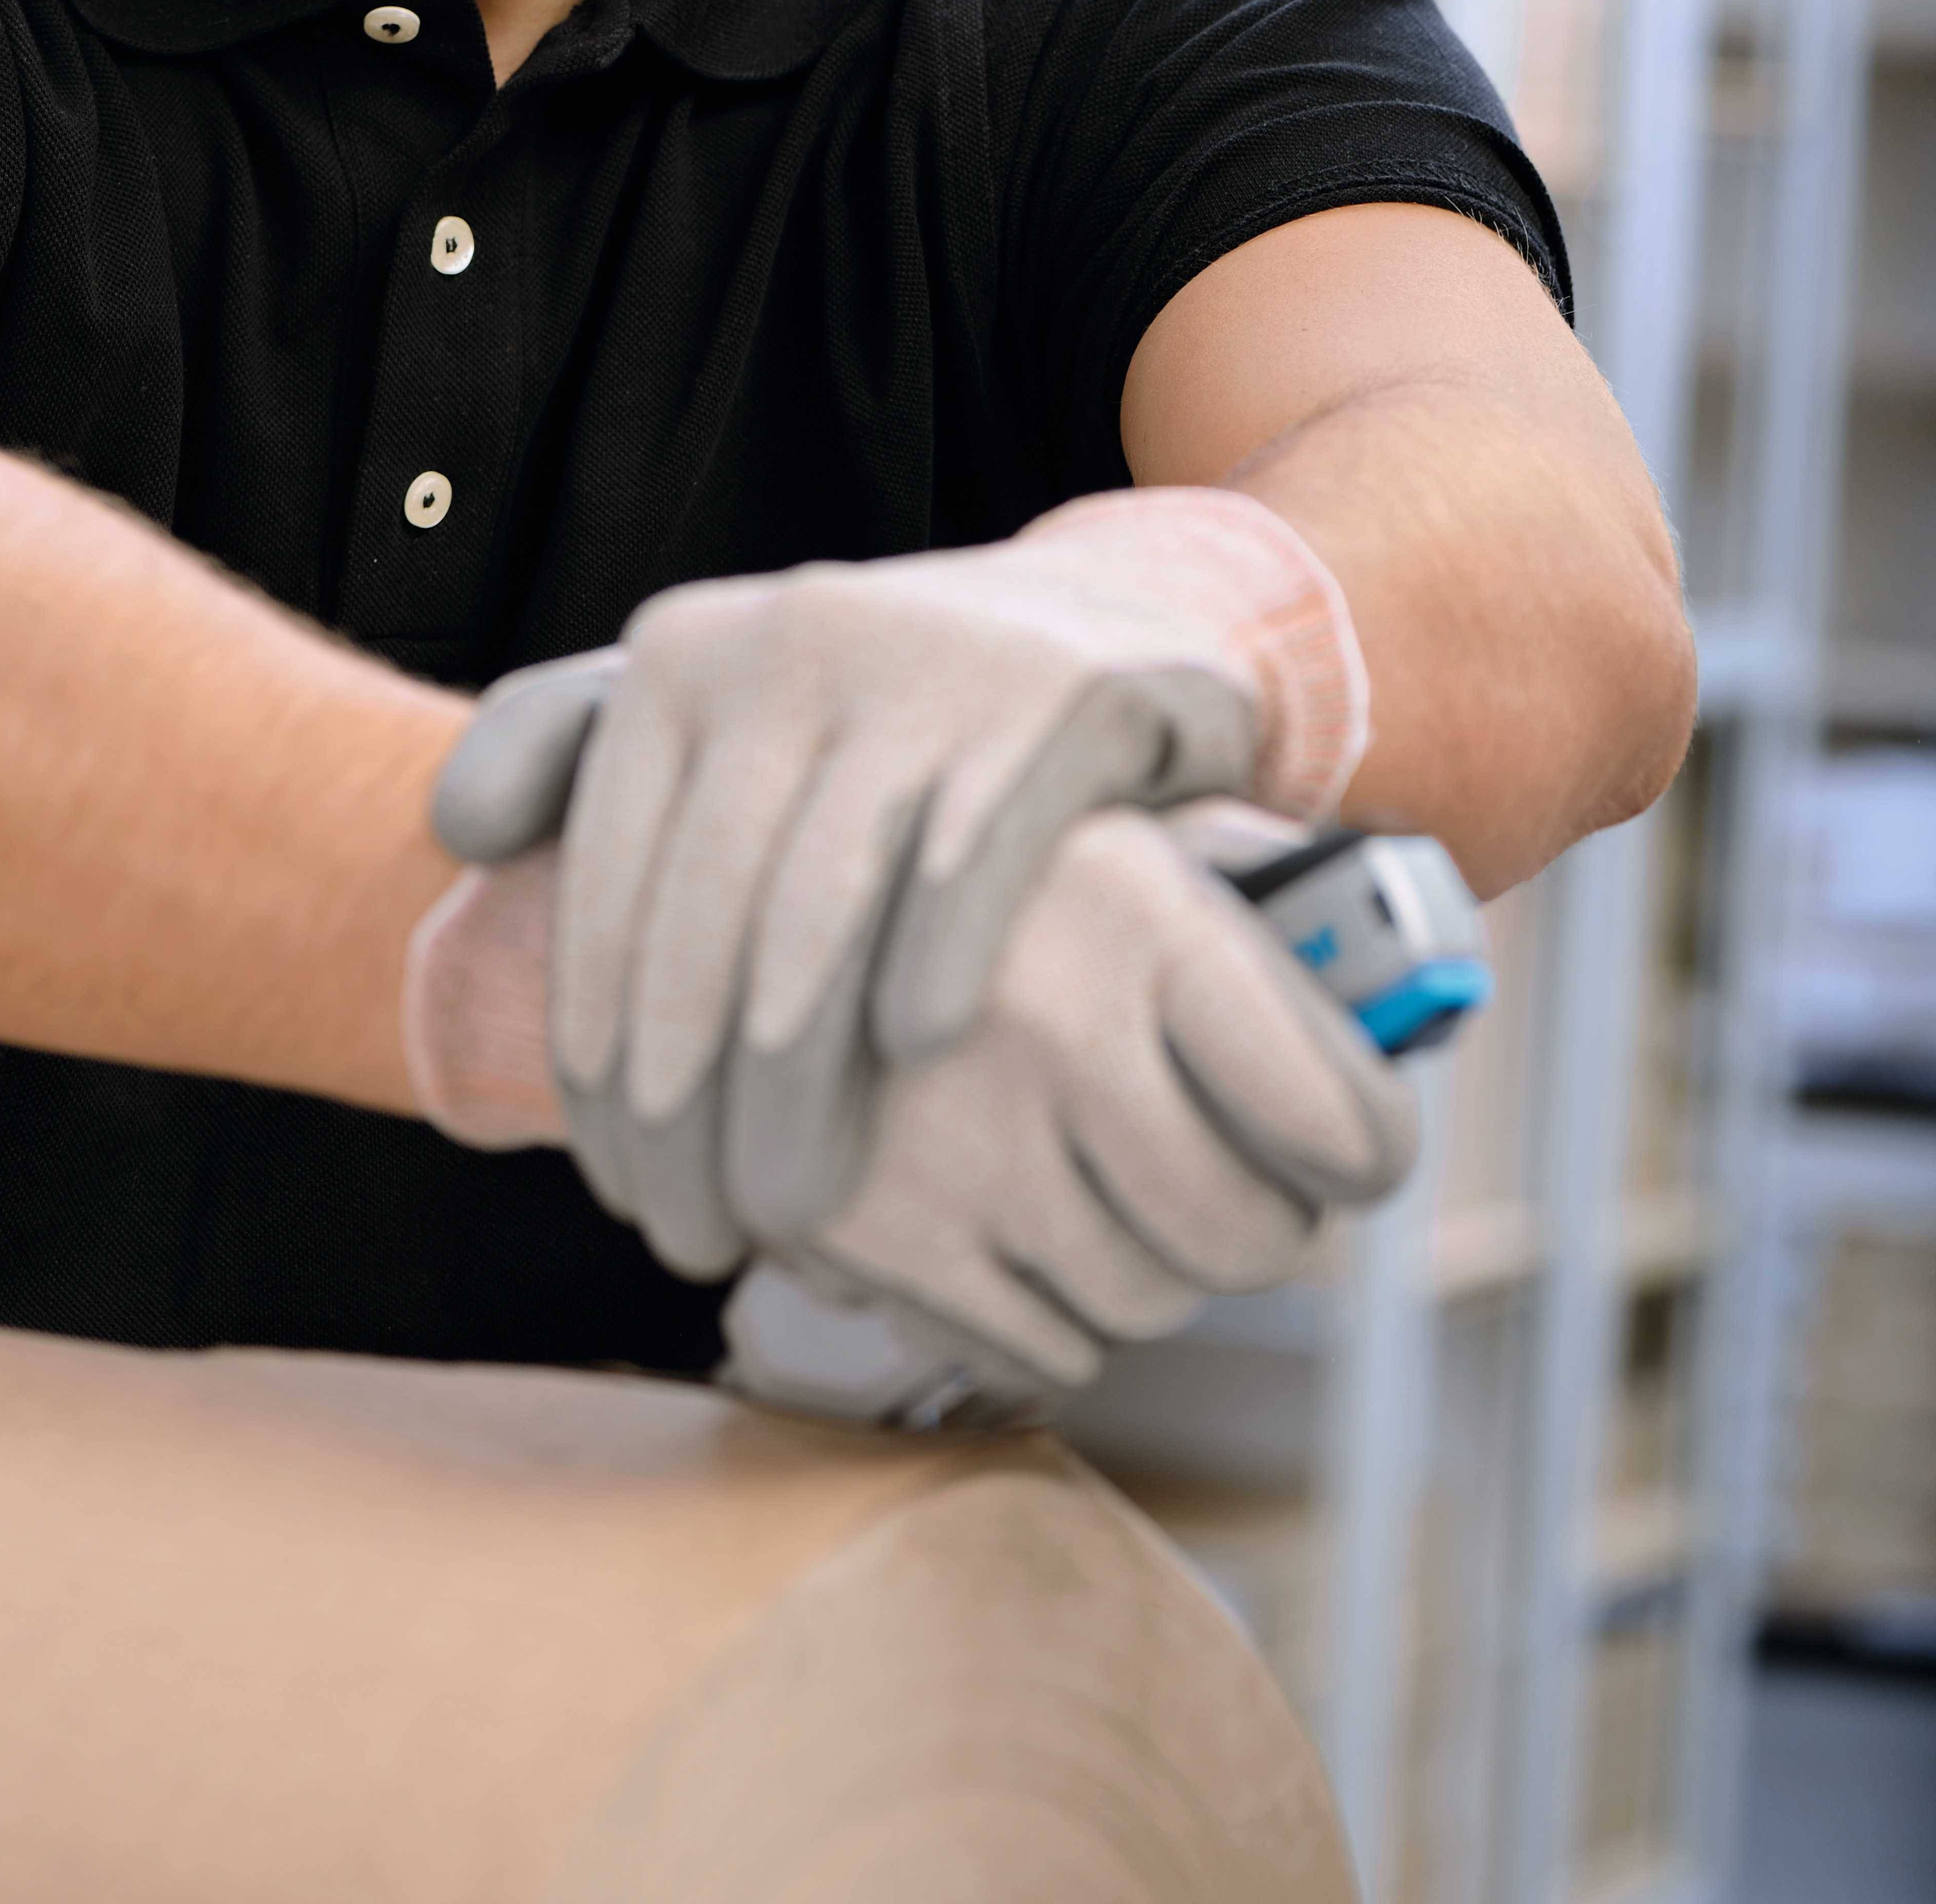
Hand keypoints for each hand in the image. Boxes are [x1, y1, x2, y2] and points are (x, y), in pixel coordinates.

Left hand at [430, 493, 1366, 1279]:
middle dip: (683, 1108)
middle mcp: (791, 641)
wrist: (1097, 624)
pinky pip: (969, 862)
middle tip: (687, 1234)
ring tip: (785, 1209)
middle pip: (706, 921)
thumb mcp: (722, 697)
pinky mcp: (1057, 700)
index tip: (608, 1181)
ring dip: (791, 1084)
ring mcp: (929, 663)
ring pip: (822, 913)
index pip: (604, 885)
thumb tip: (454, 832)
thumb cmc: (878, 709)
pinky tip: (909, 1065)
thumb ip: (575, 744)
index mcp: (684, 656)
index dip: (590, 1053)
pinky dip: (929, 967)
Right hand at [757, 807, 1416, 1398]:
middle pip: (1250, 1236)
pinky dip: (1051, 1308)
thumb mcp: (1128, 825)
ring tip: (1107, 1175)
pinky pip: (1042, 1349)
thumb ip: (1271, 897)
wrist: (751, 886)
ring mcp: (954, 1142)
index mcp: (1138, 909)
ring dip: (1153, 1261)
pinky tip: (1021, 1211)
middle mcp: (1051, 1028)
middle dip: (1263, 1220)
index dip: (1369, 1143)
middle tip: (1237, 1173)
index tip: (1353, 1143)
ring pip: (1149, 1303)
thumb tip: (1423, 992)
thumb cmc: (1000, 865)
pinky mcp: (872, 1235)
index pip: (1340, 1117)